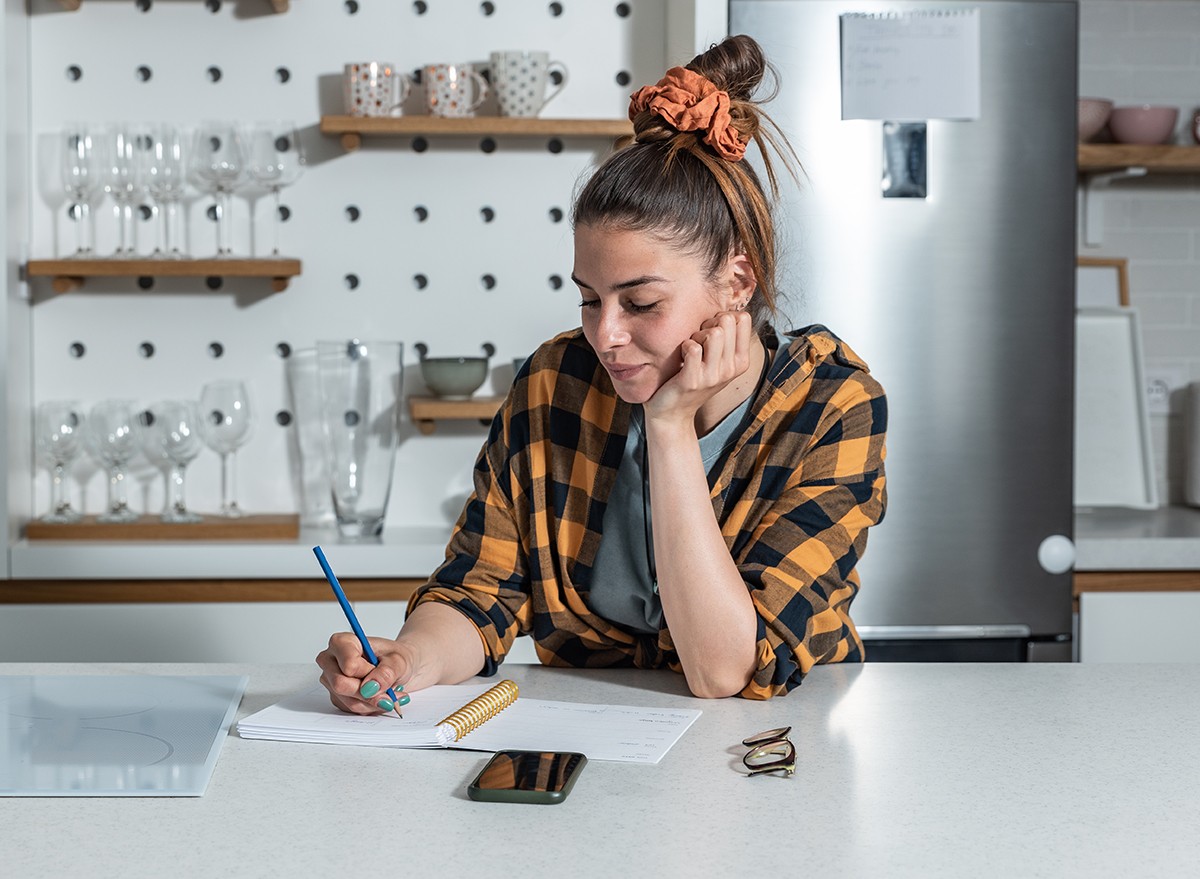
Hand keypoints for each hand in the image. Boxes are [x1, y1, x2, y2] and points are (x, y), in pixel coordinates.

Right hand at [316, 632, 416, 714]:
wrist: (396, 668)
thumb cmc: (393, 657)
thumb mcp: (398, 660)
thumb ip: (387, 672)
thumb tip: (371, 687)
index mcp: (342, 642)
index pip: (348, 665)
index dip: (368, 672)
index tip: (379, 669)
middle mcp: (331, 661)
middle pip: (341, 685)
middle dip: (369, 693)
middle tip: (389, 693)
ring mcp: (331, 680)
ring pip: (348, 701)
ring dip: (374, 702)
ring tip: (390, 694)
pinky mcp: (337, 697)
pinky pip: (351, 709)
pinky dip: (371, 707)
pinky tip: (380, 698)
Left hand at [644, 309, 754, 424]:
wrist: (673, 412)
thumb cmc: (693, 378)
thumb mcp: (717, 360)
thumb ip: (726, 338)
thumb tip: (727, 308)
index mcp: (741, 361)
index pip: (743, 317)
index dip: (723, 316)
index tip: (711, 330)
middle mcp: (731, 369)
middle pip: (727, 321)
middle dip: (708, 323)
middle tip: (698, 339)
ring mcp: (713, 376)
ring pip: (713, 333)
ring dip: (696, 335)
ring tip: (690, 349)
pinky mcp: (693, 380)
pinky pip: (693, 347)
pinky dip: (684, 346)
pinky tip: (681, 357)